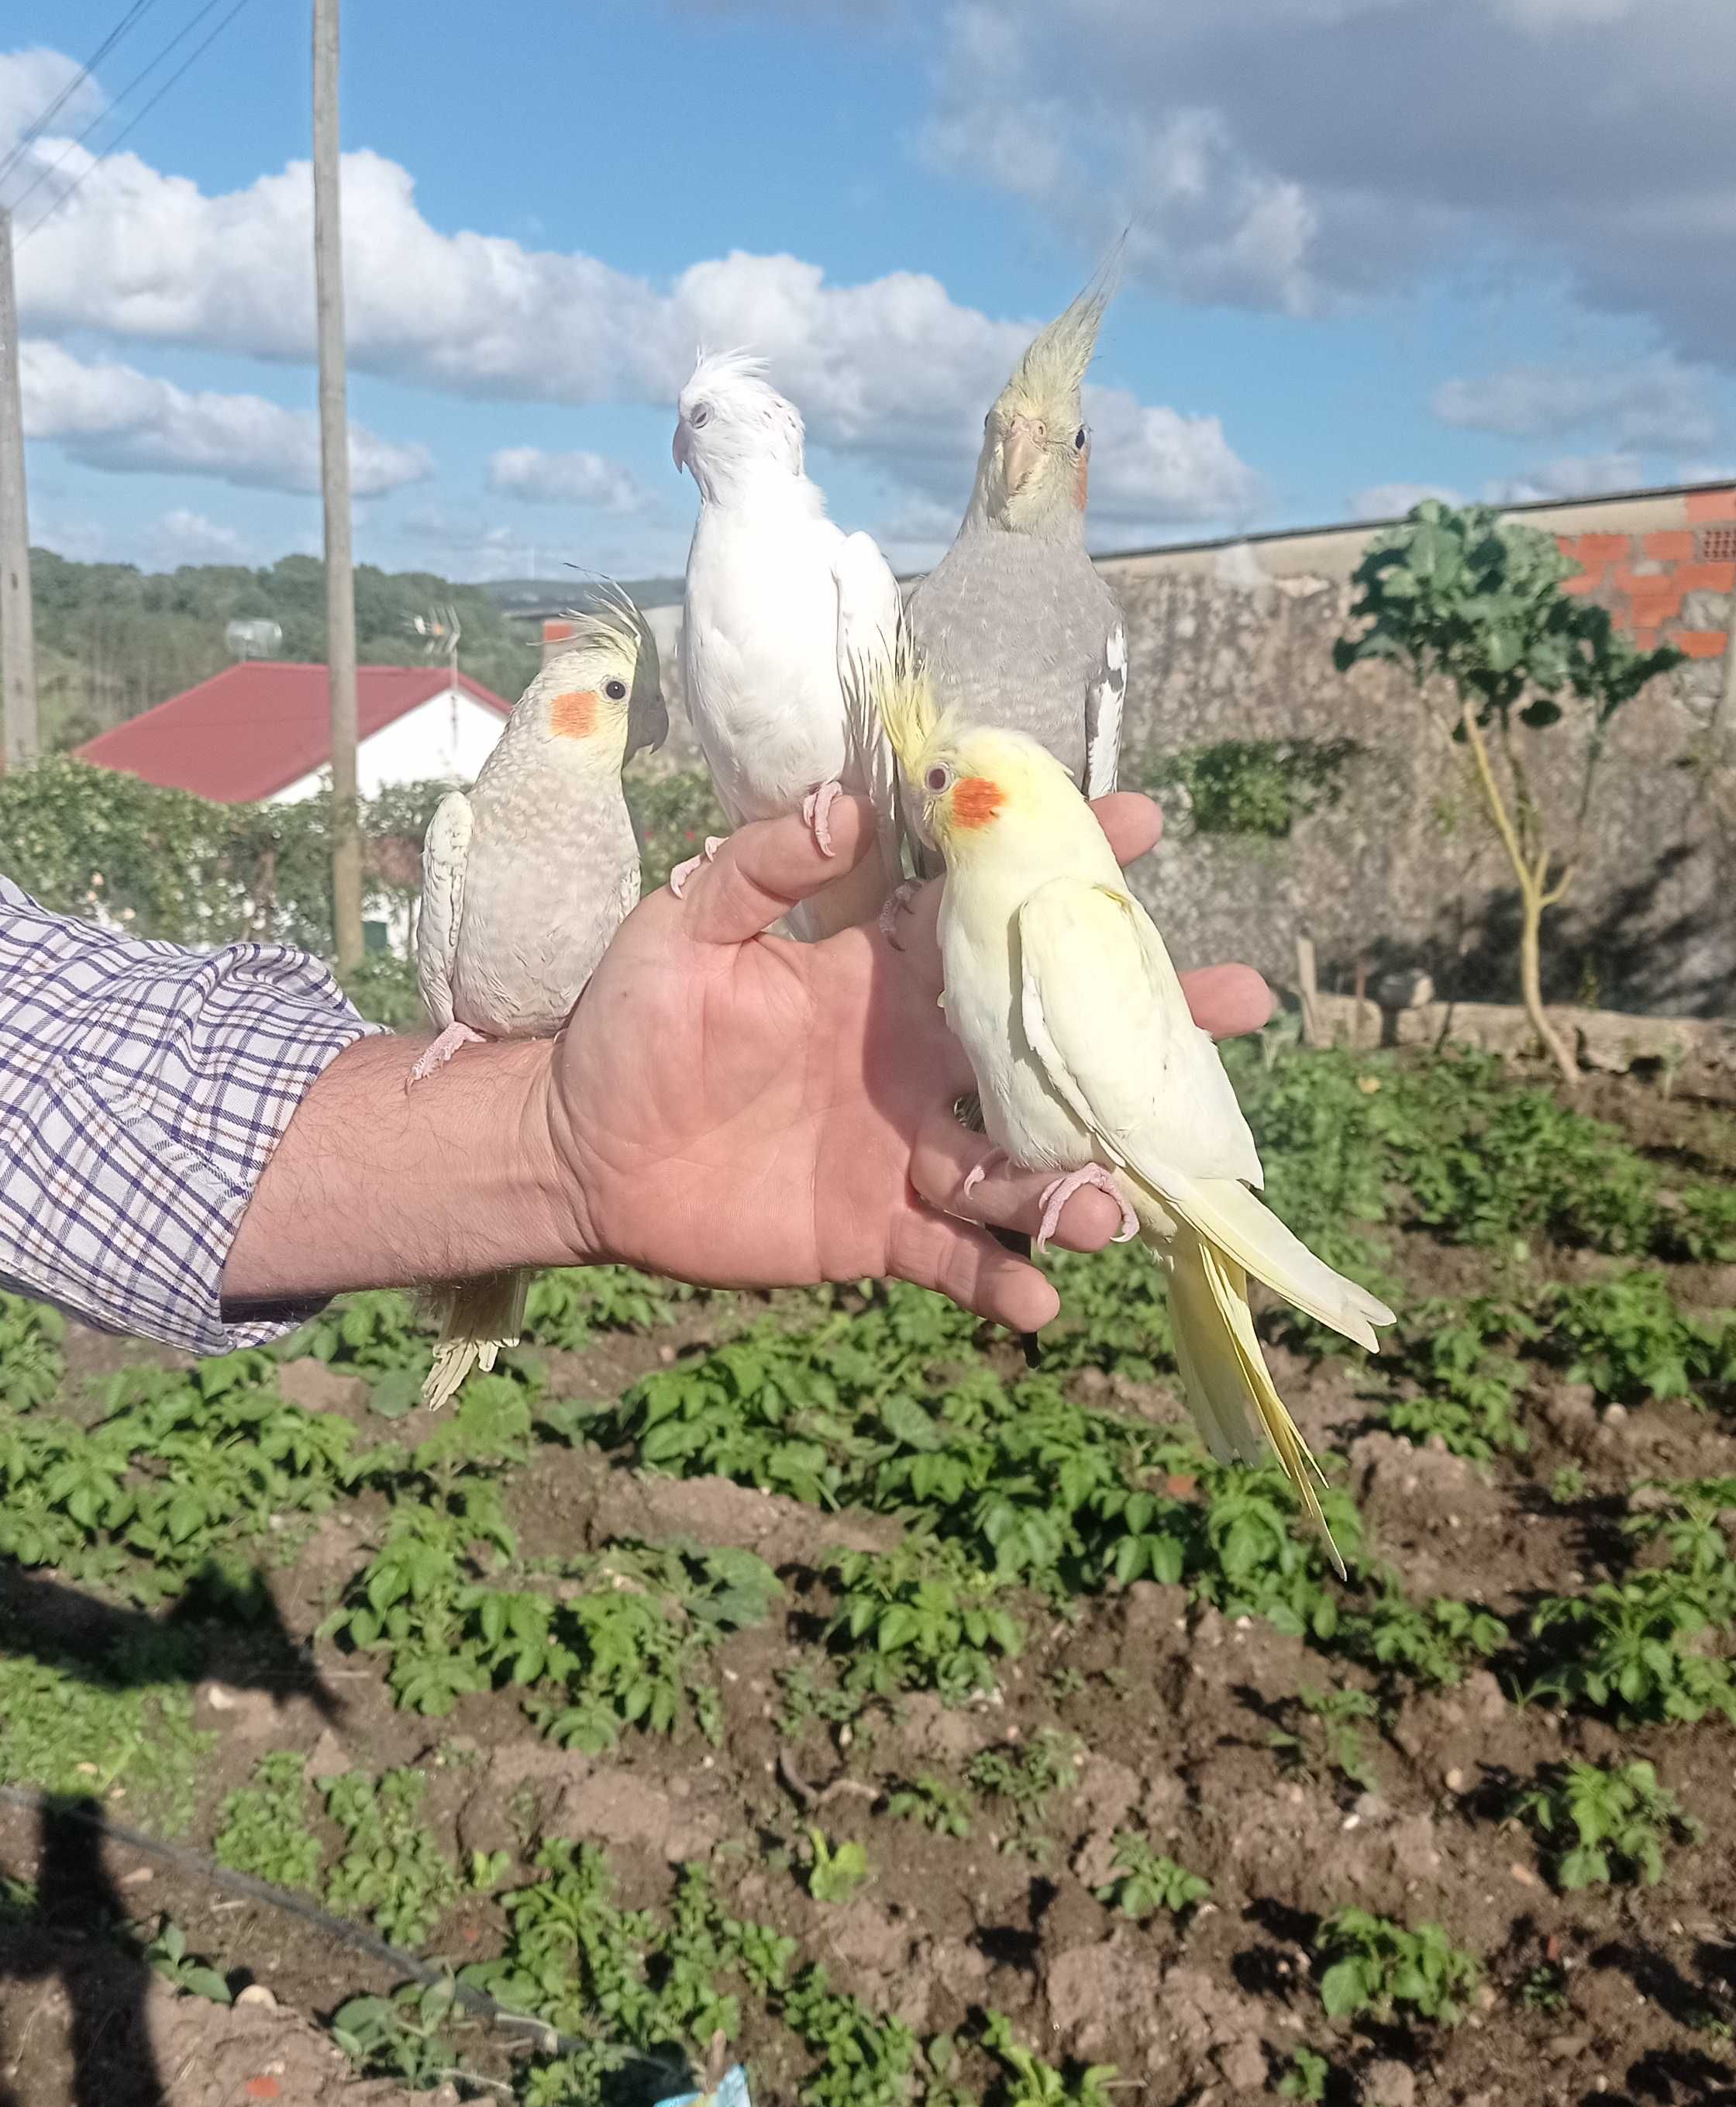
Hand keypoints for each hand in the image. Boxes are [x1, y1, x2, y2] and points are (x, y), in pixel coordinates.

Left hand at [548, 791, 1270, 1334]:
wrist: (577, 1153)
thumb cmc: (629, 1023)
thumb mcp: (685, 925)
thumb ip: (762, 867)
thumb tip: (846, 804)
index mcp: (887, 969)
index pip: (993, 908)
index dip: (1066, 864)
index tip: (1142, 823)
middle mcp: (925, 1056)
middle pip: (1055, 1042)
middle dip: (1148, 1026)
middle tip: (1236, 1003)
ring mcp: (914, 1147)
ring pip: (1027, 1162)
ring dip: (1083, 1181)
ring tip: (1118, 1202)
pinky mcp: (883, 1229)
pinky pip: (962, 1258)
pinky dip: (1005, 1281)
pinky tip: (1041, 1301)